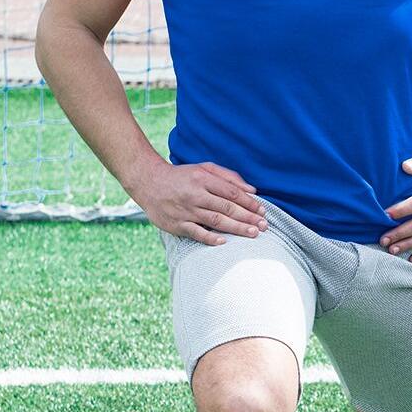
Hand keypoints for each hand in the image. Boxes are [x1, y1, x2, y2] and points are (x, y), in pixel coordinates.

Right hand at [122, 156, 264, 244]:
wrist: (148, 182)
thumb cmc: (181, 176)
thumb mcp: (203, 168)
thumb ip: (228, 176)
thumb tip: (251, 189)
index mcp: (203, 179)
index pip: (231, 192)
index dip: (249, 202)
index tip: (262, 210)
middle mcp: (195, 194)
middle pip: (227, 207)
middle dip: (248, 217)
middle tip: (264, 226)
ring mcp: (186, 210)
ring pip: (215, 220)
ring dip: (236, 228)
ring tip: (253, 233)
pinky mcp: (176, 223)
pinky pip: (196, 232)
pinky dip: (210, 238)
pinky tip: (224, 242)